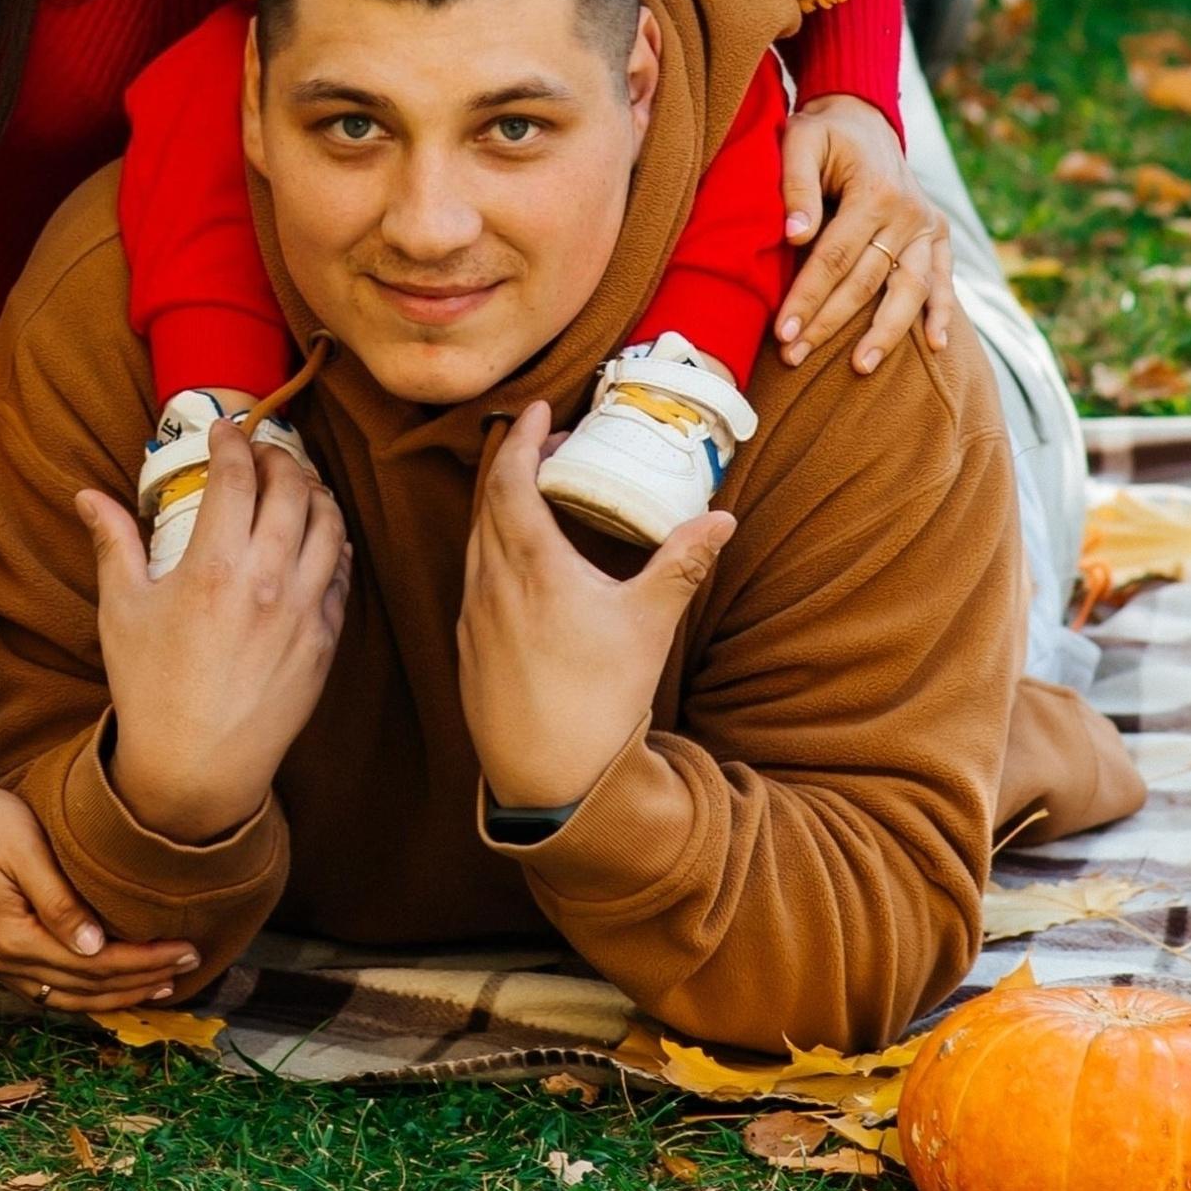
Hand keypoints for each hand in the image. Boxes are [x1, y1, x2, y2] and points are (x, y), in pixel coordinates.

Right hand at [0, 771, 197, 1010]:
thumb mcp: (24, 850)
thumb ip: (59, 902)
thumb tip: (95, 948)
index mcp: (12, 938)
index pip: (94, 964)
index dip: (143, 961)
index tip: (186, 949)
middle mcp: (4, 962)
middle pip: (86, 986)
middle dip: (141, 979)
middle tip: (188, 966)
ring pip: (69, 996)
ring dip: (118, 994)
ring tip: (162, 984)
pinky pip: (51, 989)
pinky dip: (88, 992)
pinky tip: (112, 985)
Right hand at [77, 425, 349, 845]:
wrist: (195, 770)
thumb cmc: (150, 689)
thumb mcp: (122, 611)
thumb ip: (113, 543)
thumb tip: (87, 496)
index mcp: (214, 566)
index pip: (238, 475)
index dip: (234, 441)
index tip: (225, 432)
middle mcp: (267, 580)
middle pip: (292, 488)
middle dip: (279, 457)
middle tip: (262, 453)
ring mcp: (303, 611)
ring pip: (329, 524)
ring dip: (315, 492)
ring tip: (296, 485)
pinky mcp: (324, 641)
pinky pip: (341, 574)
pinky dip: (334, 544)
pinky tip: (319, 537)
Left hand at [459, 405, 734, 812]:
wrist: (551, 782)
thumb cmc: (600, 700)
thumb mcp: (648, 624)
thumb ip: (682, 564)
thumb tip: (722, 518)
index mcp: (529, 565)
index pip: (509, 479)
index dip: (518, 437)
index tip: (534, 408)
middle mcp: (490, 584)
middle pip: (487, 503)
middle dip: (512, 465)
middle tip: (546, 446)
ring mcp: (472, 619)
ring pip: (476, 542)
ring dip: (499, 508)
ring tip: (537, 498)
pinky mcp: (468, 651)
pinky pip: (473, 580)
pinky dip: (491, 551)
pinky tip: (520, 567)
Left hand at [771, 95, 955, 377]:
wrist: (864, 118)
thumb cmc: (824, 133)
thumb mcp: (802, 139)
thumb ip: (797, 184)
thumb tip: (795, 235)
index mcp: (874, 190)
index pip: (834, 257)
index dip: (808, 296)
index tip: (783, 331)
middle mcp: (907, 212)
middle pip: (865, 281)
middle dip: (829, 322)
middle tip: (795, 356)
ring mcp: (926, 225)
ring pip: (909, 289)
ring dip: (886, 332)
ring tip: (861, 367)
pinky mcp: (937, 234)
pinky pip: (943, 279)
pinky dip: (942, 311)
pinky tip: (936, 346)